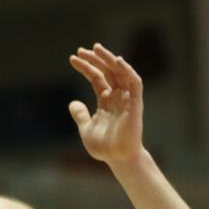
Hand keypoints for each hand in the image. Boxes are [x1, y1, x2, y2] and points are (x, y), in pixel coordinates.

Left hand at [67, 42, 145, 165]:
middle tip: (82, 50)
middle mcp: (117, 97)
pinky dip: (127, 71)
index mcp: (106, 101)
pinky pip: (134, 83)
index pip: (97, 78)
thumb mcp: (86, 128)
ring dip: (110, 60)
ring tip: (97, 49)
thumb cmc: (104, 147)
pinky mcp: (135, 104)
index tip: (73, 58)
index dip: (86, 67)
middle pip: (108, 71)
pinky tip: (117, 61)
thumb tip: (73, 103)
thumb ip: (80, 115)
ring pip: (121, 73)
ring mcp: (127, 99)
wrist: (118, 159)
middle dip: (96, 59)